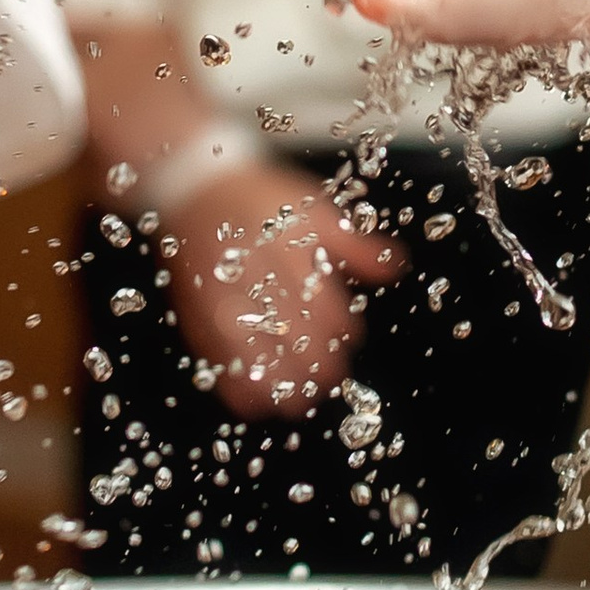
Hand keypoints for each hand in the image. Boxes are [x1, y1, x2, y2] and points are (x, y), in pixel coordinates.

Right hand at [165, 162, 398, 418]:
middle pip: (290, 334)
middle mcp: (254, 278)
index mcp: (288, 251)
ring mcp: (220, 298)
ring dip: (278, 381)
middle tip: (328, 378)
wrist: (197, 189)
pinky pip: (214, 357)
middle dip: (313, 363)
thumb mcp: (315, 211)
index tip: (346, 339)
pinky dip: (236, 382)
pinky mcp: (196, 313)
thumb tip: (393, 267)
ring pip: (252, 351)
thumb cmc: (261, 200)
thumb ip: (355, 245)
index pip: (321, 305)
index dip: (338, 330)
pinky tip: (255, 399)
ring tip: (298, 400)